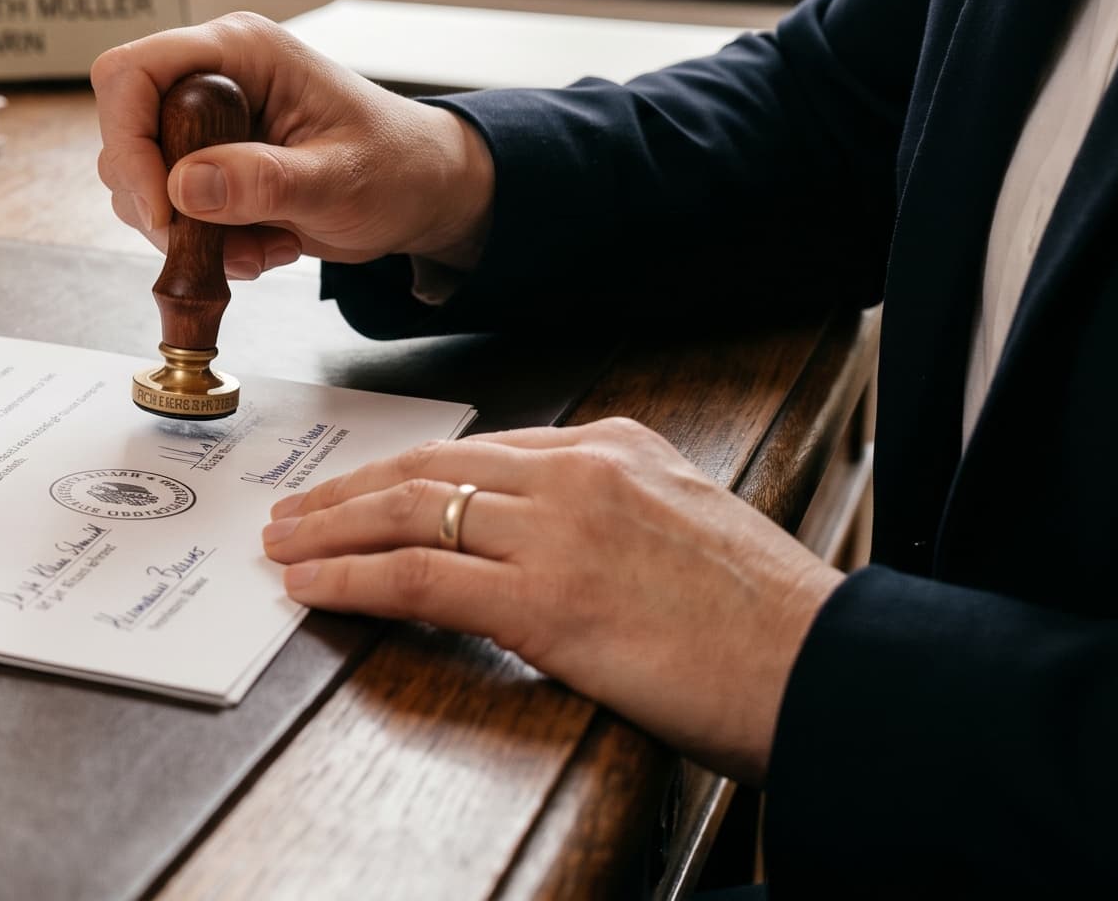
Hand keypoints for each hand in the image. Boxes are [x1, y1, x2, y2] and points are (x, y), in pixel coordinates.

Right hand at [91, 13, 494, 276]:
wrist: (422, 190)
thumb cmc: (398, 165)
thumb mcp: (341, 178)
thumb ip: (265, 181)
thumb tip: (183, 188)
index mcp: (242, 52)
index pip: (134, 71)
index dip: (128, 138)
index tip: (160, 206)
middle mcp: (211, 78)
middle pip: (126, 130)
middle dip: (159, 201)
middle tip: (215, 241)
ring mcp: (204, 123)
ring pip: (139, 179)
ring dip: (187, 232)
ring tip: (261, 245)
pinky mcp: (205, 164)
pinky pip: (167, 208)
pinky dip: (203, 244)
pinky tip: (263, 245)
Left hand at [261, 418, 842, 783]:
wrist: (833, 671)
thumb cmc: (776, 626)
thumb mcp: (691, 530)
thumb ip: (617, 516)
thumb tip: (549, 543)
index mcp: (620, 446)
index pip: (481, 451)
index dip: (406, 474)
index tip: (362, 491)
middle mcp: (581, 472)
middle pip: (429, 470)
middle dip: (348, 492)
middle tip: (294, 513)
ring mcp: (559, 531)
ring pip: (408, 514)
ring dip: (329, 532)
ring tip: (284, 548)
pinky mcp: (544, 601)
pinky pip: (417, 578)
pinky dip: (349, 578)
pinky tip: (310, 586)